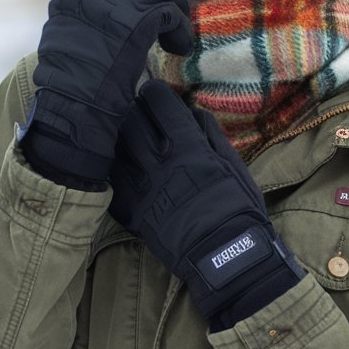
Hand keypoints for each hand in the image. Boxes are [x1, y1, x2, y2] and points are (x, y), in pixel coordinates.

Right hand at [19, 0, 192, 187]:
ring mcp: (113, 4)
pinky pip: (170, 12)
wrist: (73, 105)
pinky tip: (178, 46)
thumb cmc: (72, 78)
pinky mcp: (135, 24)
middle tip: (169, 11)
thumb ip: (89, 6)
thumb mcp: (69, 29)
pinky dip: (180, 29)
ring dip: (175, 8)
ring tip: (175, 33)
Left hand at [109, 80, 303, 329]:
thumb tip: (193, 112)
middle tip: (134, 110)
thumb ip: (211, 135)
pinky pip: (111, 182)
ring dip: (117, 137)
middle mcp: (158, 162)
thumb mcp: (234, 164)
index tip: (153, 93)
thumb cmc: (237, 208)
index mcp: (187, 147)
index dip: (153, 93)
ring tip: (122, 135)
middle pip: (128, 121)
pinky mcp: (130, 210)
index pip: (159, 104)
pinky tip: (119, 168)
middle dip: (129, 110)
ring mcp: (140, 187)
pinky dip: (113, 170)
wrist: (223, 256)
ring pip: (113, 148)